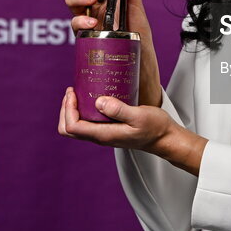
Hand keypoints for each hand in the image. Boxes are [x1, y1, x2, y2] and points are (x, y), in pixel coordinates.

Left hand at [57, 88, 207, 175]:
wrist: (165, 139)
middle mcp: (101, 137)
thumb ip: (119, 110)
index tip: (73, 92)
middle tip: (72, 91)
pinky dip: (83, 111)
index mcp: (104, 135)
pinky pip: (87, 123)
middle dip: (65, 110)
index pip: (73, 127)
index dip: (68, 109)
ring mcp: (104, 134)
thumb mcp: (139, 116)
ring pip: (77, 126)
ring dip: (72, 110)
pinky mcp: (109, 129)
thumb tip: (98, 102)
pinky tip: (92, 97)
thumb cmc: (155, 128)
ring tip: (78, 92)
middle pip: (69, 129)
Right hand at [65, 0, 162, 107]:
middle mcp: (93, 12)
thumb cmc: (140, 43)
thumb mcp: (137, 10)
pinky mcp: (86, 42)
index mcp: (104, 1)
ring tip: (91, 0)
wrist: (141, 74)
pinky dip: (80, 22)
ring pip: (71, 6)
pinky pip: (75, 28)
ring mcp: (88, 26)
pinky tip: (91, 23)